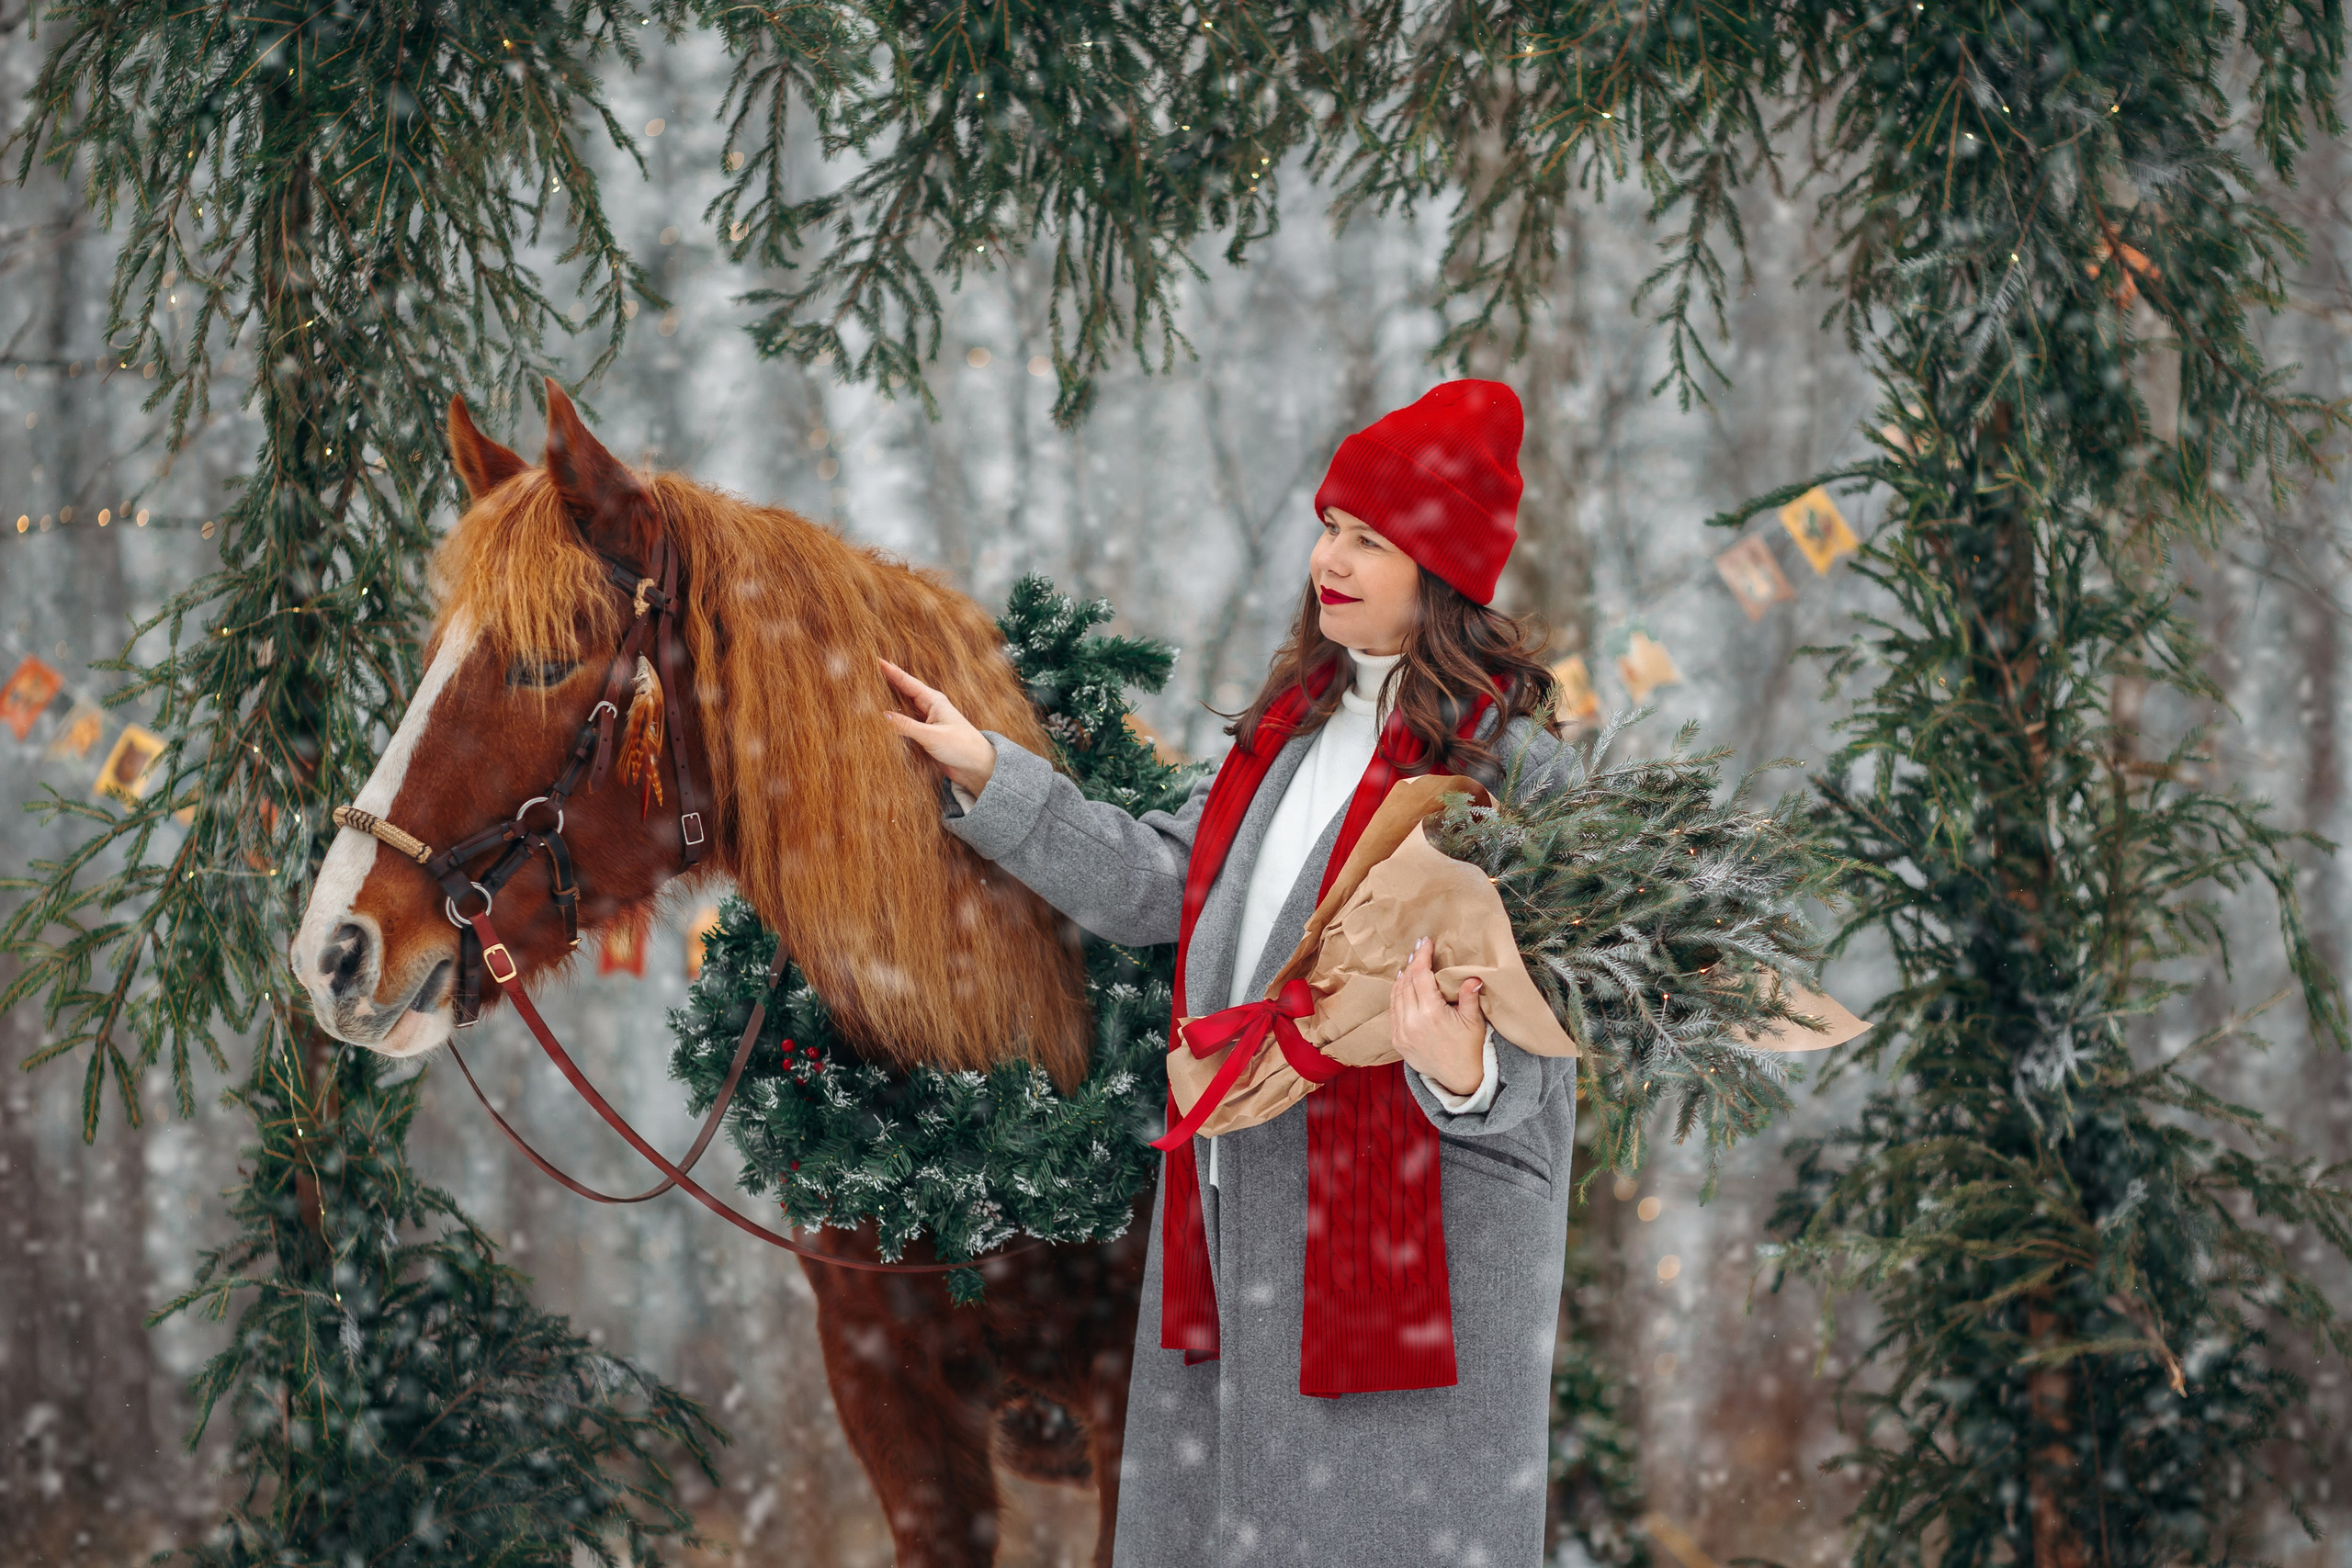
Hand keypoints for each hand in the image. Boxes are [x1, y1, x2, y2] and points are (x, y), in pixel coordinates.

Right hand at [879, 658, 996, 797]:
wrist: (977, 767)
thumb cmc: (961, 746)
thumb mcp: (932, 735)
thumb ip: (907, 726)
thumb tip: (882, 716)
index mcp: (933, 701)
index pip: (907, 682)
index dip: (891, 671)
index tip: (876, 660)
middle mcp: (929, 708)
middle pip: (903, 693)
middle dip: (887, 684)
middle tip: (867, 675)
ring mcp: (927, 722)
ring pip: (903, 709)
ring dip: (888, 704)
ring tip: (869, 695)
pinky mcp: (926, 736)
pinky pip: (906, 726)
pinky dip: (894, 723)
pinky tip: (882, 722)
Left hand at [1388, 937, 1485, 1097]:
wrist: (1460, 1079)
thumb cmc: (1471, 1048)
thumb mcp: (1474, 1021)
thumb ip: (1470, 997)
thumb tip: (1473, 977)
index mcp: (1431, 1014)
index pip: (1421, 976)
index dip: (1422, 957)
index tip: (1425, 942)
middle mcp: (1412, 1022)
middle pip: (1407, 982)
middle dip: (1413, 963)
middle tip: (1419, 949)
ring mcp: (1401, 1032)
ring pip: (1396, 995)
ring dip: (1403, 978)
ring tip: (1411, 965)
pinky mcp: (1397, 1040)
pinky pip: (1392, 1011)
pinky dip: (1397, 995)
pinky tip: (1403, 986)